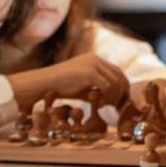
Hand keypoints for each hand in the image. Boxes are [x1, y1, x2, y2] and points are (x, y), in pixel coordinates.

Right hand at [10, 53, 129, 111]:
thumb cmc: (60, 88)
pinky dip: (106, 98)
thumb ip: (96, 89)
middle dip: (121, 93)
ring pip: (115, 82)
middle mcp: (96, 58)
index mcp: (94, 59)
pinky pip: (107, 86)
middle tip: (116, 107)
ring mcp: (93, 64)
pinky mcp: (89, 72)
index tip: (119, 102)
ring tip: (103, 107)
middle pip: (119, 75)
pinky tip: (98, 106)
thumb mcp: (82, 87)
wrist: (43, 84)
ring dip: (113, 97)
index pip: (116, 71)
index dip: (122, 87)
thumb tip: (112, 99)